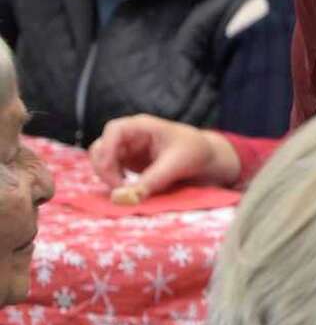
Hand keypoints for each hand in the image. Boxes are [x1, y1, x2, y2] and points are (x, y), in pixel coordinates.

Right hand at [88, 116, 241, 199]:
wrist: (205, 158)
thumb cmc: (194, 153)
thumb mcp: (175, 166)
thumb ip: (150, 182)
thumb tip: (122, 199)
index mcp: (143, 126)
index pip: (114, 130)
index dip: (107, 149)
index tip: (110, 171)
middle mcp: (130, 135)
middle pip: (101, 147)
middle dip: (105, 169)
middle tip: (120, 190)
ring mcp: (127, 149)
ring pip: (102, 160)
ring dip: (107, 177)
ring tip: (126, 192)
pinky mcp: (128, 162)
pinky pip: (110, 171)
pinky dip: (114, 182)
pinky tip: (129, 190)